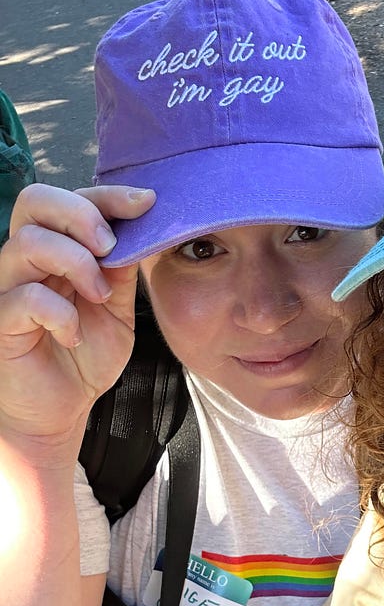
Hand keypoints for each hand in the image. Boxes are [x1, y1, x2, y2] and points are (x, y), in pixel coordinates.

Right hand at [0, 183, 154, 456]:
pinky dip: (60, 313)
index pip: (70, 199)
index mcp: (56, 250)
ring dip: (77, 265)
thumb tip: (145, 229)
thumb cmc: (84, 356)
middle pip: (36, 201)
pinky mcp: (0, 321)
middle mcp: (25, 260)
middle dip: (82, 214)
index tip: (146, 202)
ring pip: (28, 243)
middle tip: (111, 246)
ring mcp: (7, 288)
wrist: (62, 409)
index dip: (107, 195)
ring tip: (100, 297)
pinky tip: (74, 334)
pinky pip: (26, 297)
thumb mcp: (118, 309)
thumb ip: (124, 271)